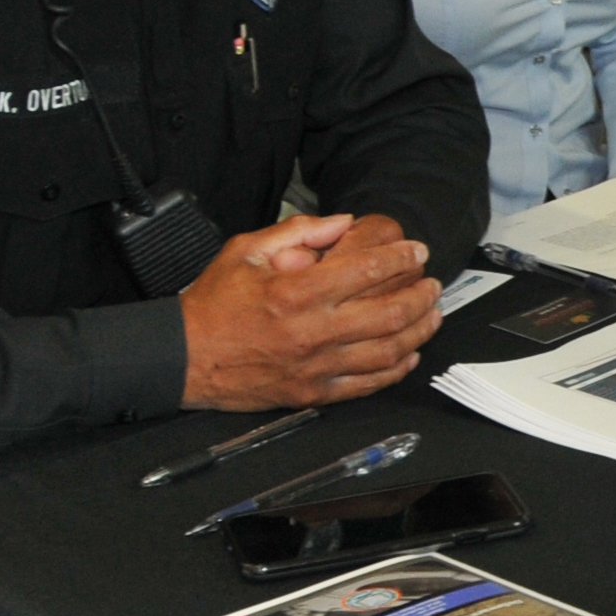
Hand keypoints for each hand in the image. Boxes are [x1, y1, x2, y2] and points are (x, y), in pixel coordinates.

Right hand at [178, 212, 441, 409]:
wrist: (183, 358)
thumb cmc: (212, 304)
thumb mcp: (245, 251)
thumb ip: (296, 232)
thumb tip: (342, 222)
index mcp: (294, 293)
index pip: (365, 271)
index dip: (400, 257)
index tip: (416, 250)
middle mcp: (310, 332)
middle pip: (388, 313)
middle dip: (420, 294)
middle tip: (432, 282)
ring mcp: (314, 367)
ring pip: (386, 351)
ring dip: (418, 331)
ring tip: (432, 314)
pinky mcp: (312, 393)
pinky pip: (367, 385)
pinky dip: (395, 369)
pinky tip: (409, 353)